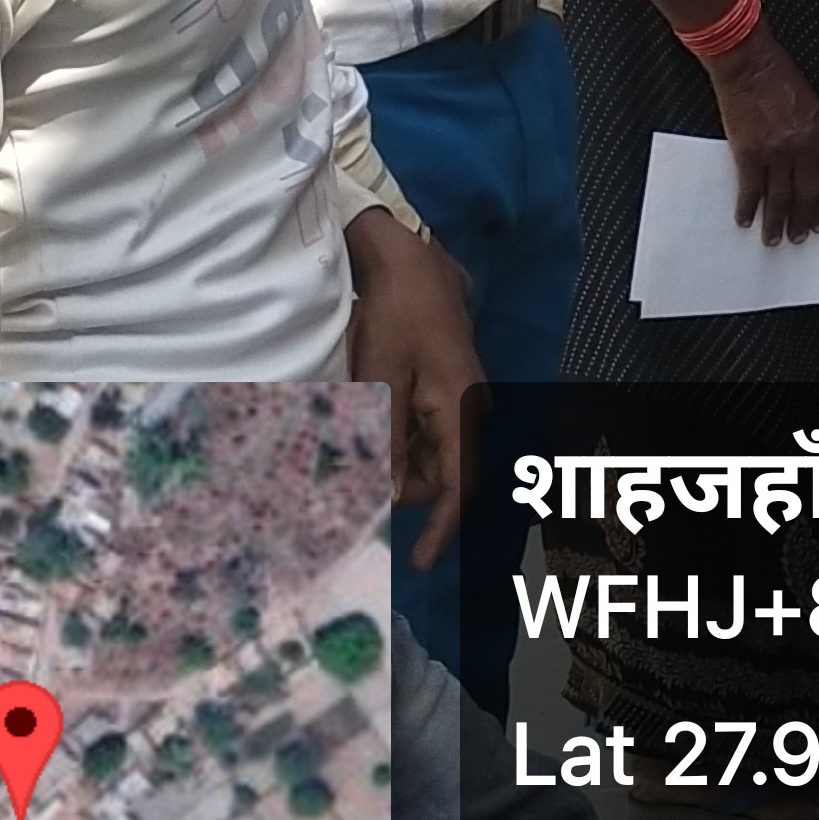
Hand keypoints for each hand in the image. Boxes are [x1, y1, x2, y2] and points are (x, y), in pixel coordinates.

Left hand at [345, 210, 483, 574]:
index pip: (460, 484)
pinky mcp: (441, 384)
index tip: (418, 562)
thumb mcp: (382, 377)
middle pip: (443, 474)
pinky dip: (396, 444)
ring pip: (431, 454)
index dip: (441, 528)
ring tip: (351, 471)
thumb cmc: (396, 312)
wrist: (410, 256)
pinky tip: (364, 440)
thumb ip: (385, 439)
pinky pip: (423, 431)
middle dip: (406, 494)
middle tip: (353, 503)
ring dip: (397, 468)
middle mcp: (468, 407)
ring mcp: (456, 395)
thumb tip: (387, 495)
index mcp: (462, 408)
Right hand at [712, 23, 818, 242]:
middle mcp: (801, 146)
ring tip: (773, 239)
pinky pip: (750, 188)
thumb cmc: (777, 77)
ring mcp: (774, 151)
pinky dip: (747, 207)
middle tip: (798, 238)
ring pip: (779, 197)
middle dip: (802, 220)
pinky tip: (745, 219)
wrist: (749, 62)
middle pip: (806, 194)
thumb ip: (812, 135)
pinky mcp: (748, 151)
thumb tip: (810, 164)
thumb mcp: (809, 104)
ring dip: (776, 222)